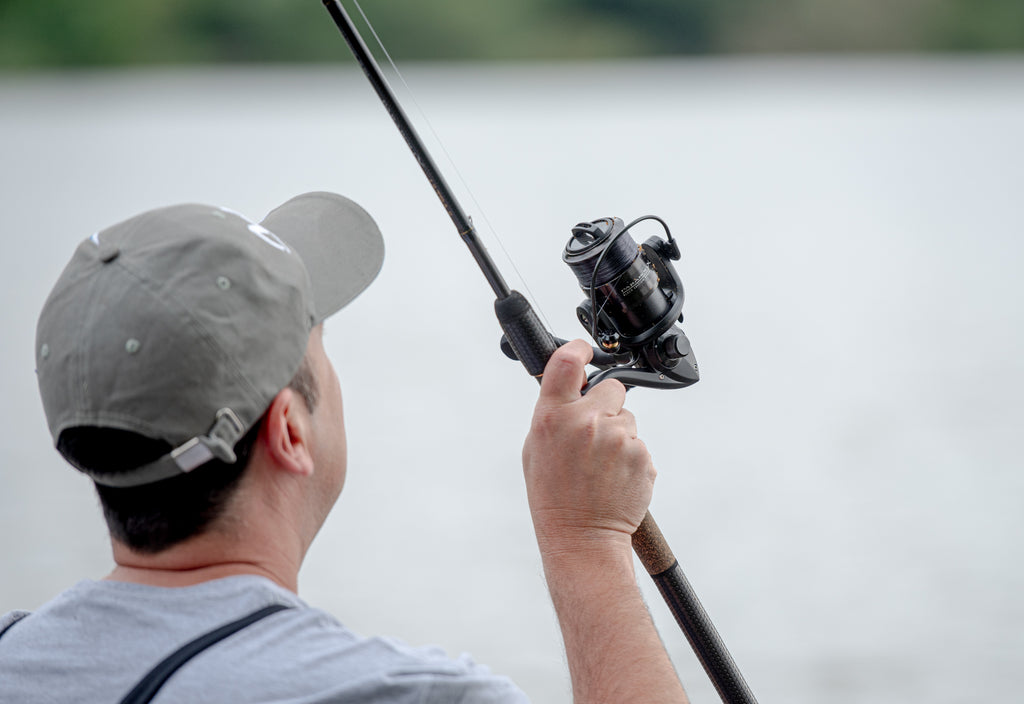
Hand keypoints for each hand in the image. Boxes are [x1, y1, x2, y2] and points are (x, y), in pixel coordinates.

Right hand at [522, 340, 655, 556]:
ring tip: (601, 464)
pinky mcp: (642, 456)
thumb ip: (554, 412)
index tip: (584, 350)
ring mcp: (618, 439)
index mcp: (553, 417)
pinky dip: (630, 456)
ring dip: (619, 434)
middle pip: (612, 387)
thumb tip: (572, 385)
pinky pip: (639, 443)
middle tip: (593, 432)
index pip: (566, 362)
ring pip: (629, 418)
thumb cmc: (553, 493)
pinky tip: (614, 476)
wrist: (582, 535)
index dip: (578, 349)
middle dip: (607, 403)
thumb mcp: (537, 447)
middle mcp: (587, 422)